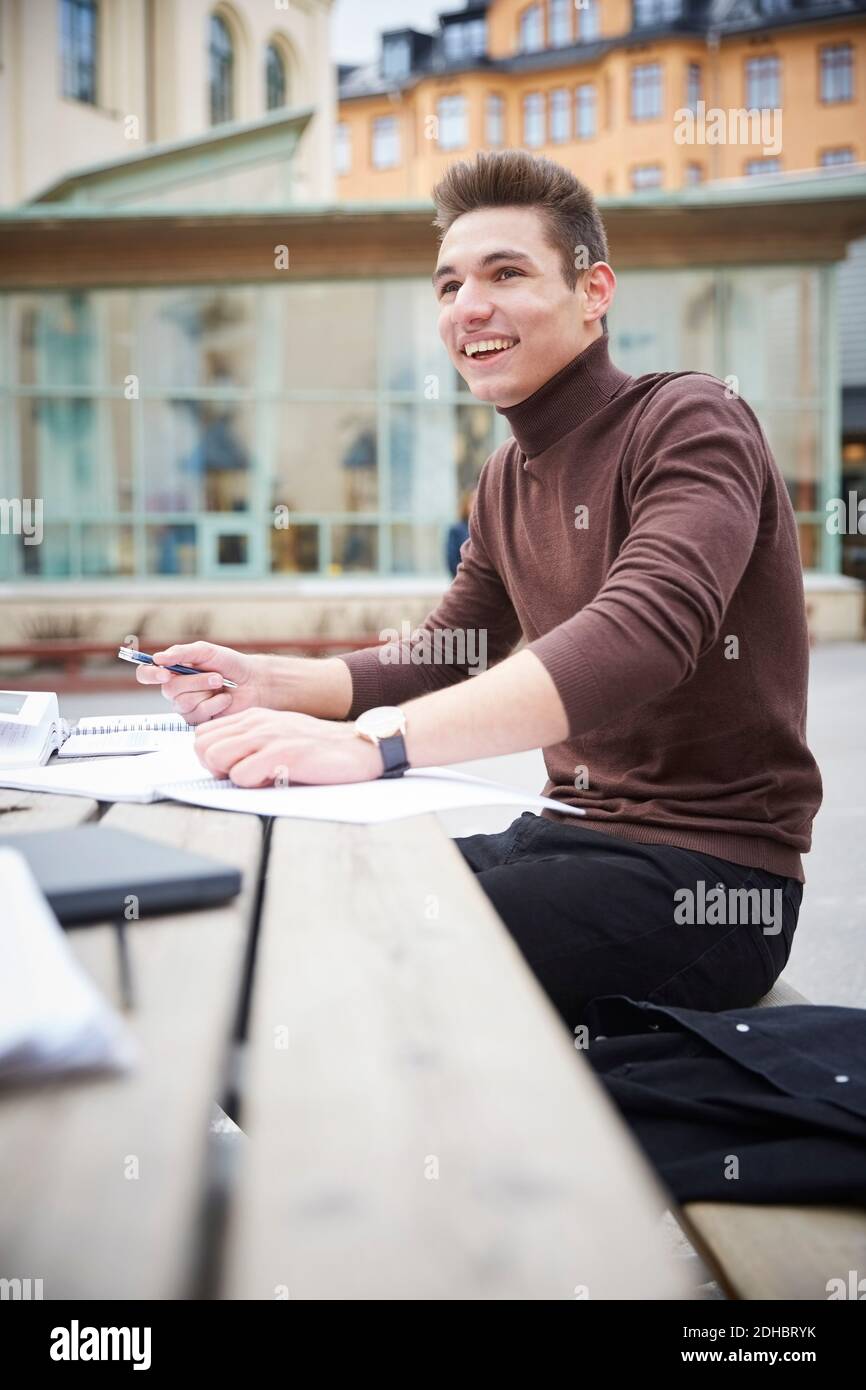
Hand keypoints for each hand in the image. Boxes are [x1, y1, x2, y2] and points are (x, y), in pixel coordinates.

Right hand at [134, 642, 268, 723]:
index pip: (146, 674)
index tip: (164, 674)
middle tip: (217, 676)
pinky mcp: (198, 721)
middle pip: (169, 690)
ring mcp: (186, 707)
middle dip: (196, 682)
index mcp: (172, 671)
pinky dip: (215, 704)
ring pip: (184, 703)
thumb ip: (182, 653)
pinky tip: (225, 699)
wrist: (253, 682)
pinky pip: (198, 715)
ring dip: (207, 691)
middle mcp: (175, 690)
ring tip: (222, 684)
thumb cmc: (230, 664)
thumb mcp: (206, 652)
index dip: (149, 675)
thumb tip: (157, 658)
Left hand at [193, 708, 383, 786]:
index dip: (209, 756)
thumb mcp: (278, 734)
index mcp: (252, 717)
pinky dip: (253, 785)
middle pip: (202, 746)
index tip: (230, 768)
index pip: (202, 734)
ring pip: (216, 758)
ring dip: (231, 775)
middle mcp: (256, 723)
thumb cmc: (317, 747)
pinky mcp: (282, 754)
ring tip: (258, 777)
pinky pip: (242, 775)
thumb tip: (221, 761)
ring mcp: (268, 737)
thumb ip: (251, 741)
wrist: (356, 746)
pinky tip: (274, 780)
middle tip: (242, 775)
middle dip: (214, 768)